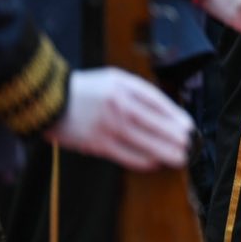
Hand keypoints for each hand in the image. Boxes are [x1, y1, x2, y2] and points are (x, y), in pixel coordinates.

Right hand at [47, 67, 193, 170]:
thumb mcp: (115, 79)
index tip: (189, 127)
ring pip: (144, 142)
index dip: (176, 117)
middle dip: (177, 137)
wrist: (48, 100)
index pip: (159, 103)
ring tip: (180, 158)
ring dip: (165, 152)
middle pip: (156, 124)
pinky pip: (125, 155)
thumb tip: (164, 111)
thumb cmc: (86, 89)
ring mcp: (108, 126)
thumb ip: (138, 92)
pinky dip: (142, 161)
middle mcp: (119, 106)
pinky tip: (154, 163)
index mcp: (126, 87)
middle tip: (191, 146)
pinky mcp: (96, 144)